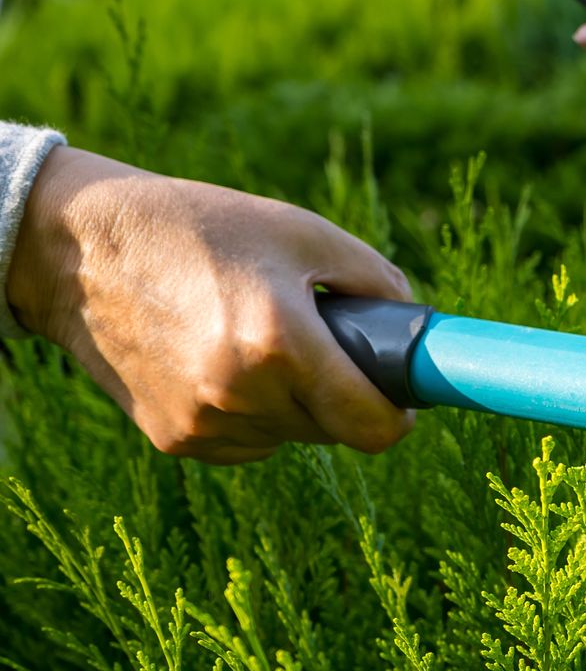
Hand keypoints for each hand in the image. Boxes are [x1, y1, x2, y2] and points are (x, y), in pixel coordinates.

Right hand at [7, 146, 414, 463]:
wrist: (80, 251)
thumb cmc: (201, 229)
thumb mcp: (303, 233)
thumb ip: (377, 281)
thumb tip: (420, 330)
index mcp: (279, 342)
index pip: (374, 428)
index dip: (401, 415)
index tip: (403, 396)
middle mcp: (240, 395)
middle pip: (336, 431)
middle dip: (344, 395)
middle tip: (324, 345)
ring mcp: (203, 425)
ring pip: (292, 436)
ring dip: (296, 403)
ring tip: (260, 340)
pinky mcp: (174, 439)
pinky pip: (249, 441)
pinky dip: (254, 412)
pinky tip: (223, 361)